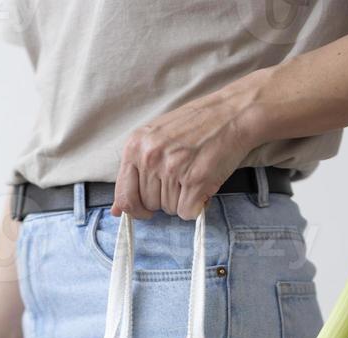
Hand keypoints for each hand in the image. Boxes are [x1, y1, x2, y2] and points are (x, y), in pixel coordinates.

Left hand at [111, 72, 265, 220]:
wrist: (231, 114)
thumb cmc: (194, 127)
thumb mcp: (155, 139)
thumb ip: (135, 172)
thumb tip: (116, 210)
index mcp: (135, 146)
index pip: (124, 194)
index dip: (134, 208)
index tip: (144, 210)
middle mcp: (150, 157)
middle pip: (149, 204)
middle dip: (164, 199)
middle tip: (180, 180)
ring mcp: (173, 169)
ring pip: (169, 210)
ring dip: (183, 200)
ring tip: (193, 176)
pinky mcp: (195, 180)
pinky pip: (188, 212)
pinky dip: (197, 206)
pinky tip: (202, 186)